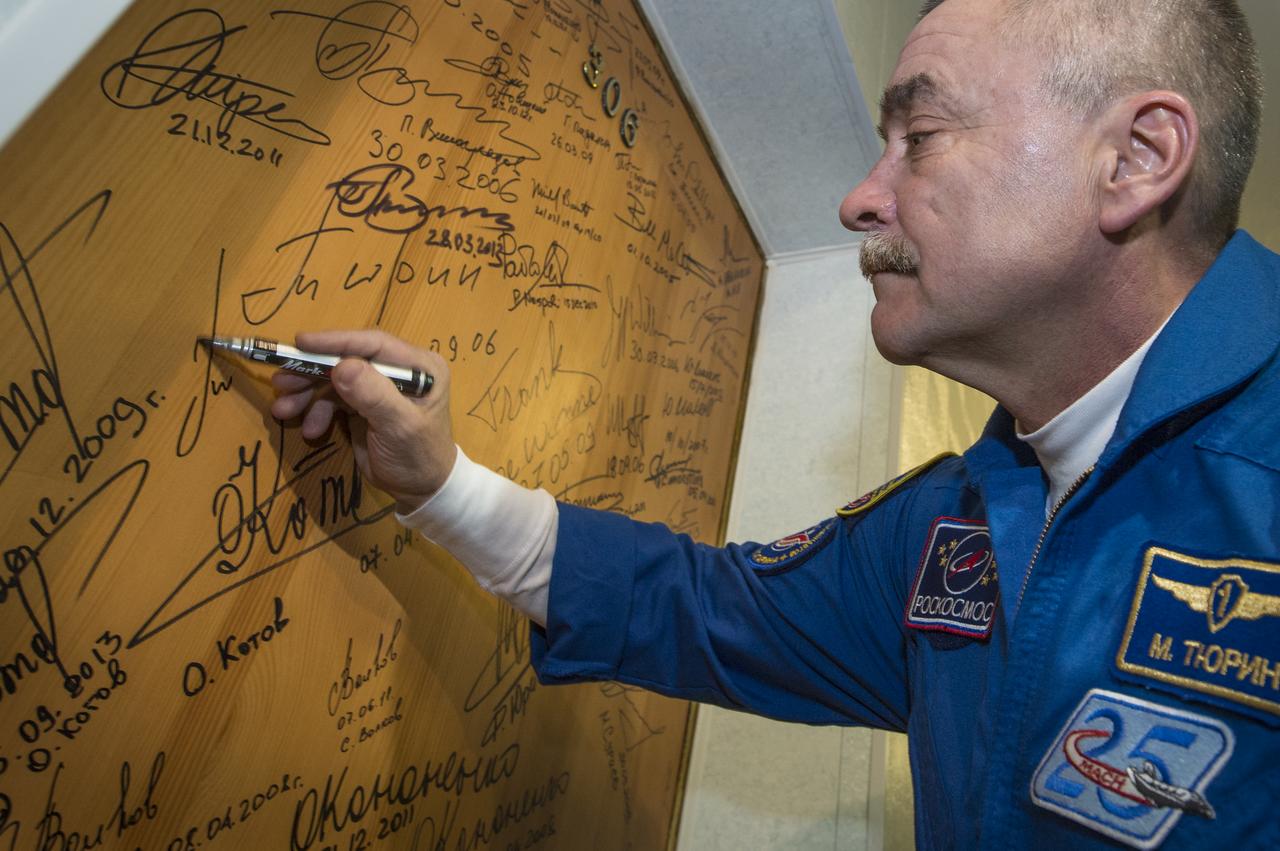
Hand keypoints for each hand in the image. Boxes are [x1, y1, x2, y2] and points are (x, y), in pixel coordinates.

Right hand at [269, 330, 455, 512]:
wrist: (420, 490)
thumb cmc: (418, 457)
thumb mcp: (398, 426)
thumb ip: (373, 395)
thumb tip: (341, 367)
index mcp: (419, 366)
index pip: (373, 344)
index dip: (336, 342)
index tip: (301, 343)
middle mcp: (399, 369)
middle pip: (348, 359)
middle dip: (312, 371)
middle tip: (281, 381)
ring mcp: (379, 386)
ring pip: (335, 379)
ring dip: (307, 393)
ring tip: (283, 409)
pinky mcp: (363, 403)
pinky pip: (333, 399)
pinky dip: (316, 412)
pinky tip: (310, 430)